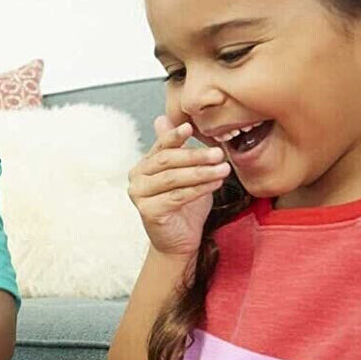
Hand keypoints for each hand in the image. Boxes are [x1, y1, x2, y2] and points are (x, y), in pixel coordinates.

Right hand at [129, 115, 231, 256]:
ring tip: (224, 169)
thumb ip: (176, 150)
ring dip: (201, 172)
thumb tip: (161, 118)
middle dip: (195, 156)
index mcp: (143, 166)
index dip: (174, 136)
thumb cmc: (184, 207)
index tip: (191, 128)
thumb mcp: (184, 174)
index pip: (160, 146)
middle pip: (167, 161)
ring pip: (173, 178)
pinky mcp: (148, 212)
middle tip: (218, 153)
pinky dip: (199, 188)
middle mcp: (136, 179)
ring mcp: (139, 196)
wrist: (179, 241)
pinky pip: (177, 196)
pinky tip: (216, 183)